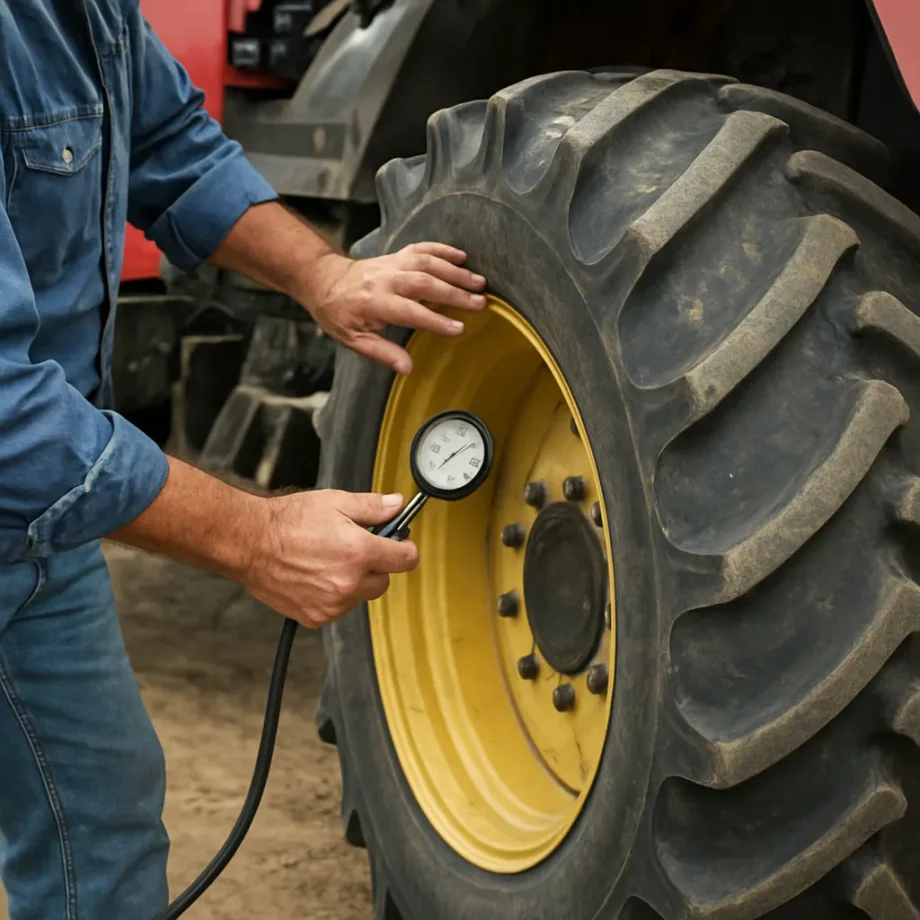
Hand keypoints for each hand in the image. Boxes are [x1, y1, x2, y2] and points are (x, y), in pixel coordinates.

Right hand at [241, 489, 418, 627]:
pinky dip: (334, 596)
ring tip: (329, 561)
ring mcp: (332, 604)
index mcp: (358, 552)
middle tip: (354, 549)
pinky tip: (316, 577)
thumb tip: (397, 505)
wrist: (249, 542)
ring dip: (354, 582)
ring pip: (361, 596)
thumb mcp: (335, 502)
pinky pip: (339, 608)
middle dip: (376, 566)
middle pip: (384, 581)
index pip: (405, 559)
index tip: (400, 545)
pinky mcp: (315, 617)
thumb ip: (372, 507)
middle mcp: (348, 582)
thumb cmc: (287, 521)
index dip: (405, 549)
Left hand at [298, 242, 487, 373]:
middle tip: (480, 302)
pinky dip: (442, 250)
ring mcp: (391, 264)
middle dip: (454, 292)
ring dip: (455, 271)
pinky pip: (421, 248)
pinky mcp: (396, 255)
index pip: (410, 312)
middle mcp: (385, 279)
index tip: (459, 329)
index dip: (435, 320)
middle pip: (424, 283)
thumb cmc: (338, 313)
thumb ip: (382, 353)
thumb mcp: (353, 339)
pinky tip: (461, 256)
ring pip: (427, 263)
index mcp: (374, 302)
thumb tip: (407, 368)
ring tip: (478, 282)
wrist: (323, 280)